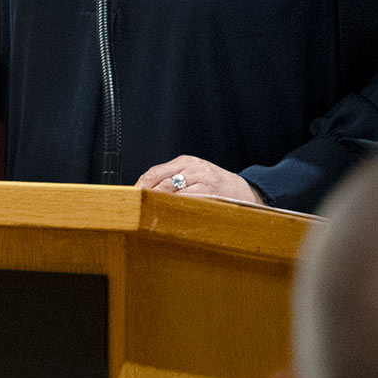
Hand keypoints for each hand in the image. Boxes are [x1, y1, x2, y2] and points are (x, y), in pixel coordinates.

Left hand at [138, 156, 261, 204]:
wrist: (247, 192)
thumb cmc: (216, 185)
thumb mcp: (194, 174)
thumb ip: (173, 180)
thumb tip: (144, 193)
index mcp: (186, 161)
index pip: (156, 172)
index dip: (141, 185)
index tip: (129, 196)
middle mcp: (194, 167)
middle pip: (162, 182)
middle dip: (146, 197)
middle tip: (134, 208)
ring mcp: (204, 180)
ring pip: (174, 193)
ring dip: (159, 205)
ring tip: (147, 214)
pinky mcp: (212, 192)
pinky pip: (188, 202)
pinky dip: (176, 210)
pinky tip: (168, 217)